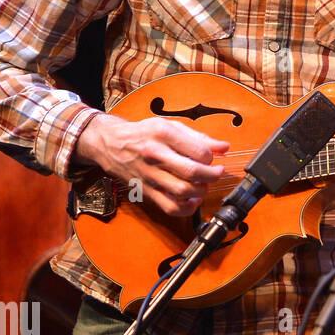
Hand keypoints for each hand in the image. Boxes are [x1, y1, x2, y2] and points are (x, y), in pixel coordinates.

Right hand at [75, 113, 227, 216]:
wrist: (110, 143)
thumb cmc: (144, 134)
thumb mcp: (171, 126)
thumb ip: (199, 137)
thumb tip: (224, 147)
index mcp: (164, 134)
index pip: (199, 151)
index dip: (212, 157)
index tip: (213, 158)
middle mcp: (155, 154)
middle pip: (192, 172)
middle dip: (212, 175)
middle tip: (217, 172)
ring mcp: (149, 175)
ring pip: (183, 191)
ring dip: (201, 191)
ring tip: (204, 184)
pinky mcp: (146, 191)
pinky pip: (170, 207)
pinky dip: (187, 208)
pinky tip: (193, 201)